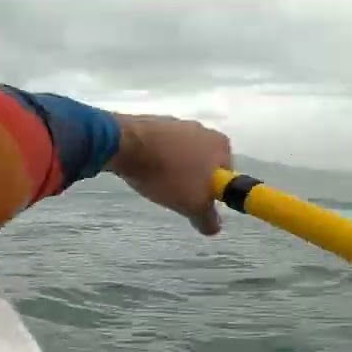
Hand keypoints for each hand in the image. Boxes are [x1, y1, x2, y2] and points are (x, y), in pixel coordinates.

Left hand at [105, 113, 232, 235]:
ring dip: (174, 171)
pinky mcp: (155, 123)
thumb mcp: (193, 205)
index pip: (226, 176)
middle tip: (177, 197)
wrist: (125, 145)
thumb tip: (214, 227)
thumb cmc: (168, 174)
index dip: (212, 193)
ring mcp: (179, 123)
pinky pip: (162, 148)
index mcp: (221, 144)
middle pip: (203, 166)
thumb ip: (207, 218)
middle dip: (193, 182)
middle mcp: (204, 129)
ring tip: (158, 184)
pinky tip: (146, 170)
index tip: (197, 203)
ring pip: (182, 157)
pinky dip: (157, 159)